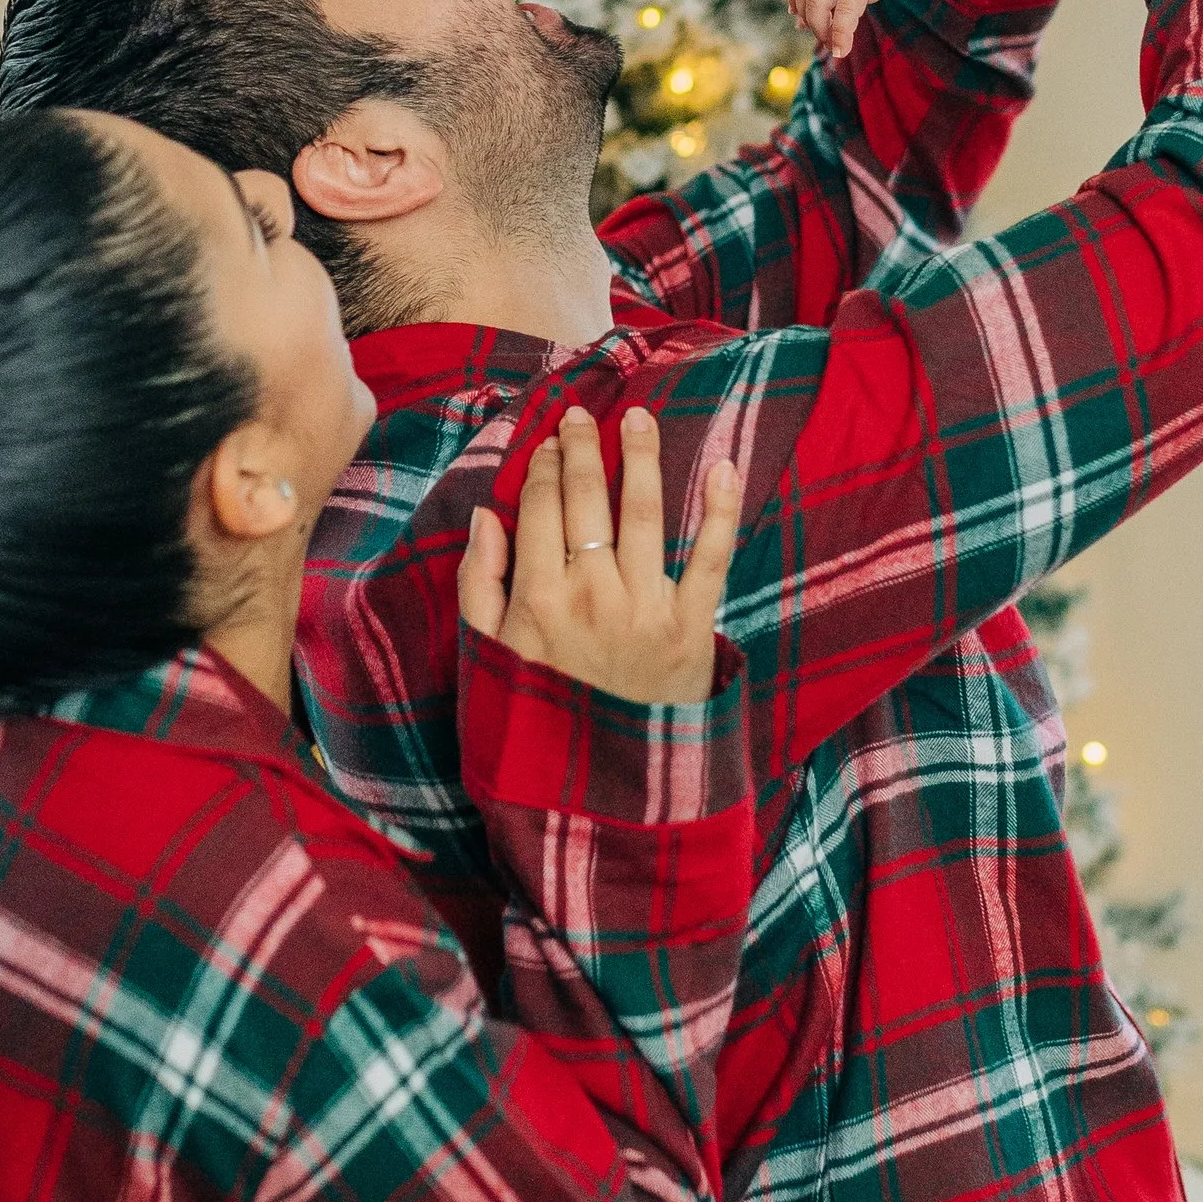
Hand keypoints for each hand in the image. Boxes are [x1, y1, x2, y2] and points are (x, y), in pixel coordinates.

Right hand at [457, 405, 741, 704]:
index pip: (541, 510)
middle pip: (588, 501)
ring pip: (645, 515)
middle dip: (583, 449)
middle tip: (582, 415)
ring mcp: (645, 610)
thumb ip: (478, 585)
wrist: (602, 786)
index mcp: (538, 600)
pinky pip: (712, 560)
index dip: (545, 468)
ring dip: (641, 458)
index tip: (549, 442)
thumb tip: (485, 516)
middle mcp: (592, 597)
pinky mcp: (692, 629)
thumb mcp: (487, 657)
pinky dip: (721, 512)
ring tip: (638, 419)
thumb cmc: (539, 713)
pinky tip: (723, 467)